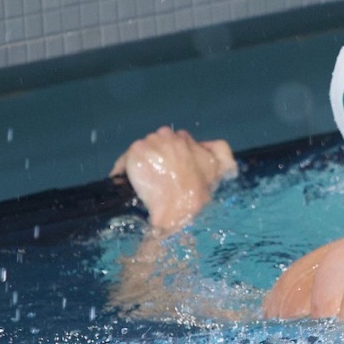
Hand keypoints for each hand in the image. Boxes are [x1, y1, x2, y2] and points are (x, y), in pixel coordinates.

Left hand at [111, 126, 237, 233]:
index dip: (172, 157)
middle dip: (156, 157)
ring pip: (141, 152)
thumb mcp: (219, 168)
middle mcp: (167, 135)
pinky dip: (122, 171)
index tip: (171, 171)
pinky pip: (124, 161)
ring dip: (141, 164)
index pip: (173, 141)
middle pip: (156, 143)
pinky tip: (125, 184)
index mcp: (184, 139)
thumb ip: (220, 151)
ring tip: (142, 183)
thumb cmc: (198, 192)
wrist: (179, 207)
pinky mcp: (135, 153)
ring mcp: (150, 143)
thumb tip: (210, 145)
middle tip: (157, 178)